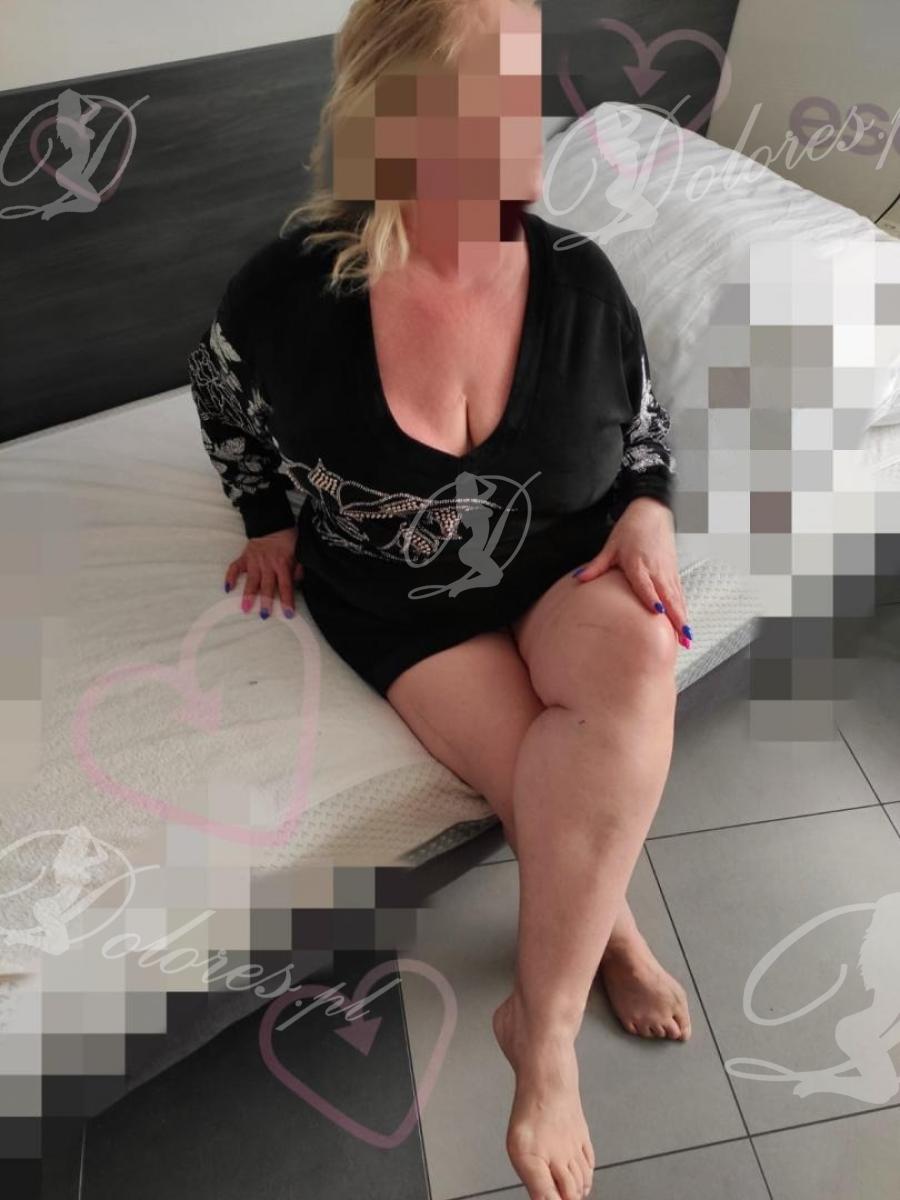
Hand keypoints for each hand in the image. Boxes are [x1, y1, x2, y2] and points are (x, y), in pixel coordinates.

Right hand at [225, 527, 301, 618]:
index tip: (288, 614)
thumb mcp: (299, 551)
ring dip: (249, 595)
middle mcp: (268, 564)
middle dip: (266, 601)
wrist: (271, 522)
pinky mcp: (244, 557)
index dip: (287, 600)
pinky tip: (228, 588)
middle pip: (267, 586)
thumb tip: (297, 583)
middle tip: (264, 616)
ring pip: (252, 580)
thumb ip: (299, 568)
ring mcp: (254, 561)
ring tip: (245, 608)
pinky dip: (230, 577)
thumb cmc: (288, 538)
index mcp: (282, 564)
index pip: (286, 586)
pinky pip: (235, 567)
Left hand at [572, 498, 692, 647]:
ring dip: (683, 618)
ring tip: (687, 638)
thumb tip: (579, 578)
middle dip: (676, 618)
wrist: (652, 513)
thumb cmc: (632, 529)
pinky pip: (680, 594)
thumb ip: (597, 566)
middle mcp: (657, 569)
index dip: (652, 597)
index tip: (657, 611)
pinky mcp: (673, 572)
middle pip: (669, 597)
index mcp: (639, 563)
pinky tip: (685, 624)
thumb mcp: (611, 547)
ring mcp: (667, 571)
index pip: (646, 583)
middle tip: (681, 637)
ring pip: (678, 598)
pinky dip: (684, 609)